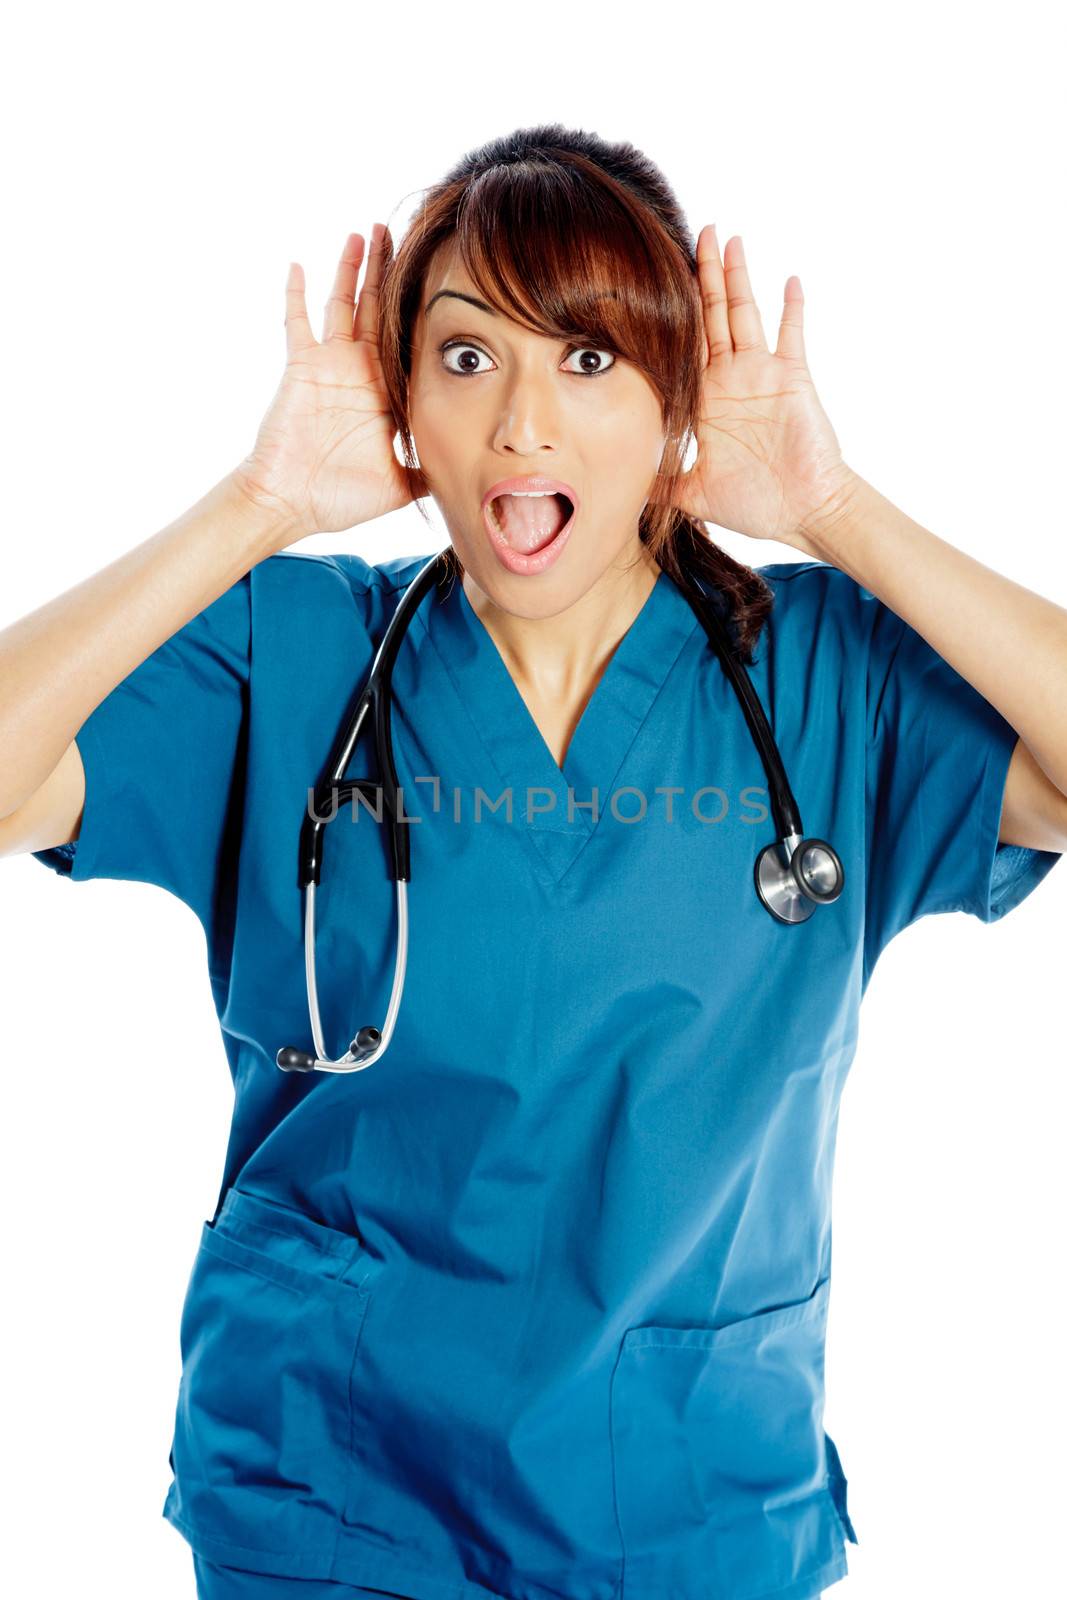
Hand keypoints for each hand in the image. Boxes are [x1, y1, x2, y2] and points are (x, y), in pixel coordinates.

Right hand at [233, 227, 426, 541]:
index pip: (409, 343)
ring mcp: (330, 366)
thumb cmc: (339, 499)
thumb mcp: (398, 487)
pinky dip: (296, 295)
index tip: (442, 281)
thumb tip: (470, 479)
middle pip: (380, 310)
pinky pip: (298, 323)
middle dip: (391, 273)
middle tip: (405, 232)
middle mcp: (360, 372)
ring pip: (345, 305)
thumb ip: (430, 474)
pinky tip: (298, 265)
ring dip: (354, 270)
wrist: (291, 504)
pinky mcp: (302, 367)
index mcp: (386, 394)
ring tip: (366, 232)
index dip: (423, 314)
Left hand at [657, 227, 856, 549]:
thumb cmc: (757, 505)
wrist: (804, 513)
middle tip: (693, 233)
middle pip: (712, 315)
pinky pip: (792, 335)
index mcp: (706, 401)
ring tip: (728, 238)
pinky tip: (790, 279)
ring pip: (745, 314)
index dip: (669, 314)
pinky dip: (792, 309)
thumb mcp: (694, 495)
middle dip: (702, 275)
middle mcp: (732, 379)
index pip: (682, 345)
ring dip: (737, 276)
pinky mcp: (793, 378)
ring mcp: (764, 374)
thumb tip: (621, 491)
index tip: (651, 280)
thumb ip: (659, 485)